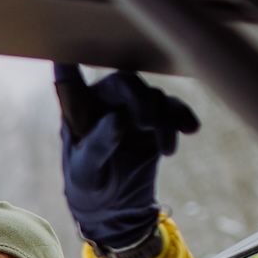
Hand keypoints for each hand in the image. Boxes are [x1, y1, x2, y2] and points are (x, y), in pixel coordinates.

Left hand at [55, 63, 198, 257]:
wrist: (116, 209)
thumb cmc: (89, 188)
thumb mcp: (87, 172)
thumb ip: (98, 145)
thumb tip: (118, 118)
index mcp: (77, 110)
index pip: (68, 78)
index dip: (68, 59)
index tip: (67, 49)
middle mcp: (104, 102)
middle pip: (124, 82)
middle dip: (140, 99)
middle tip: (149, 123)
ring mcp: (131, 109)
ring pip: (152, 96)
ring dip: (164, 118)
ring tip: (167, 149)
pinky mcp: (154, 120)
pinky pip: (171, 108)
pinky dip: (181, 116)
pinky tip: (190, 129)